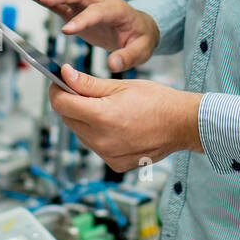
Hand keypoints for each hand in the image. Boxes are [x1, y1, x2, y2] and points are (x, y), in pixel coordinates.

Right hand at [22, 0, 159, 71]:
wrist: (140, 26)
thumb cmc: (141, 37)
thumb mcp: (142, 50)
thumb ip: (128, 56)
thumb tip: (113, 64)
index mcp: (117, 10)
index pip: (98, 12)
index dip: (83, 20)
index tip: (67, 30)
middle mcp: (100, 2)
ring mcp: (88, 4)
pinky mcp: (78, 10)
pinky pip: (61, 2)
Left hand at [47, 64, 202, 172]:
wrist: (182, 124)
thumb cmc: (157, 101)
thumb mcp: (120, 86)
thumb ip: (88, 83)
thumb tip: (65, 75)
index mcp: (102, 117)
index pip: (61, 104)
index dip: (57, 90)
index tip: (60, 82)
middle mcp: (102, 140)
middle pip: (68, 119)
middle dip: (72, 104)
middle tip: (86, 92)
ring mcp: (109, 155)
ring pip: (81, 134)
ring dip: (85, 120)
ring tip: (107, 109)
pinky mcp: (116, 164)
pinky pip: (96, 147)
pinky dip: (99, 135)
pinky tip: (116, 126)